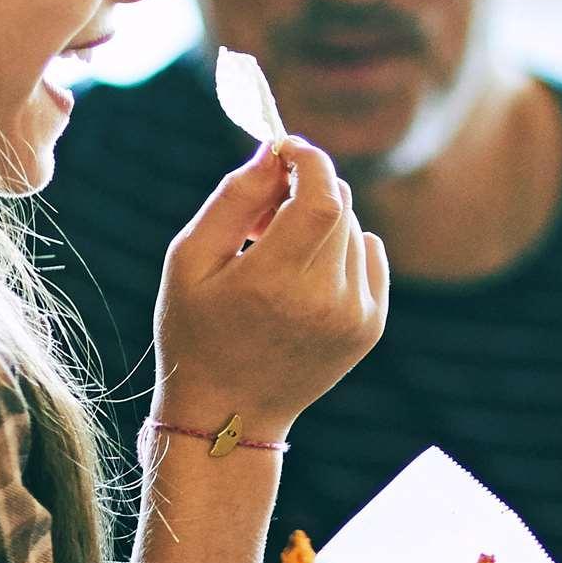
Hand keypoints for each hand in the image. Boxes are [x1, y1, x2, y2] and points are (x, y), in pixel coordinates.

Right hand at [153, 140, 387, 434]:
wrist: (230, 414)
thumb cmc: (196, 332)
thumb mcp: (190, 260)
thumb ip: (233, 198)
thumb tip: (272, 150)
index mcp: (275, 282)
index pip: (322, 195)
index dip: (308, 159)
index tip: (285, 148)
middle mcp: (326, 300)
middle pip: (340, 205)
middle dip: (306, 187)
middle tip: (264, 212)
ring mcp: (356, 316)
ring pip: (353, 228)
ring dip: (320, 220)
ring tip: (276, 251)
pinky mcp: (371, 327)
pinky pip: (369, 255)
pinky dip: (343, 247)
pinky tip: (305, 273)